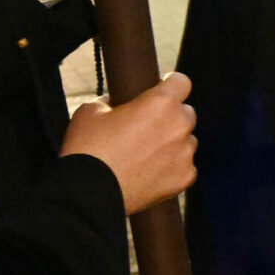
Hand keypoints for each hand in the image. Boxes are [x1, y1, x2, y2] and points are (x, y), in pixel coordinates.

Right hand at [63, 73, 197, 211]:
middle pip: (186, 113)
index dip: (170, 85)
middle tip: (147, 128)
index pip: (181, 81)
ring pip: (187, 141)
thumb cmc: (88, 148)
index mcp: (160, 102)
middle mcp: (179, 125)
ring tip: (146, 154)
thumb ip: (113, 100)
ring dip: (173, 143)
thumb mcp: (92, 110)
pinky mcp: (184, 178)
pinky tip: (150, 171)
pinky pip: (185, 166)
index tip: (162, 91)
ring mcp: (184, 154)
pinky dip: (172, 168)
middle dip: (170, 117)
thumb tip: (119, 104)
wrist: (88, 193)